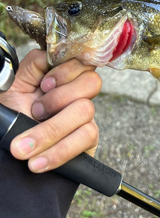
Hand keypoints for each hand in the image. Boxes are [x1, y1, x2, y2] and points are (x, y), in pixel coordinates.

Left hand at [0, 49, 101, 172]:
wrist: (8, 161)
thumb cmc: (12, 122)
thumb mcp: (14, 88)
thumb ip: (32, 65)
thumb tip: (49, 55)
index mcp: (61, 79)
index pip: (82, 62)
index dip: (66, 71)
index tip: (43, 85)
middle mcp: (76, 96)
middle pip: (92, 82)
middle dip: (60, 98)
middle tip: (35, 112)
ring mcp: (85, 118)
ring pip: (86, 110)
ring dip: (51, 129)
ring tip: (25, 146)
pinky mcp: (88, 141)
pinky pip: (86, 138)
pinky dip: (58, 151)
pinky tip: (38, 162)